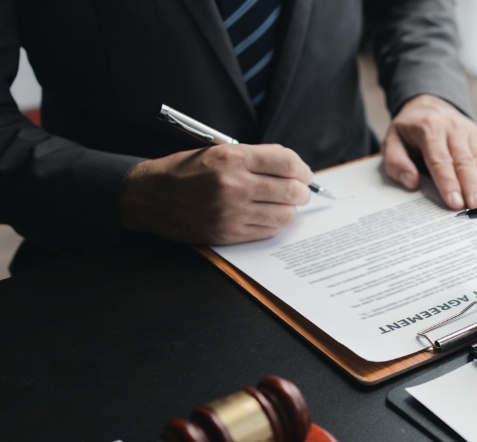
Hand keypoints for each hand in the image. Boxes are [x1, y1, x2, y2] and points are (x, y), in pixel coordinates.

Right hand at [120, 144, 312, 244]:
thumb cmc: (185, 171)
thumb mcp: (217, 152)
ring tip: (281, 204)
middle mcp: (234, 184)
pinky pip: (269, 231)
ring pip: (285, 214)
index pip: (286, 162)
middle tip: (299, 191)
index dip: (302, 169)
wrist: (150, 197)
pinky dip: (273, 224)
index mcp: (233, 158)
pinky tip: (266, 216)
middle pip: (292, 190)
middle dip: (302, 191)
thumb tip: (292, 168)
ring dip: (289, 209)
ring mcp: (232, 212)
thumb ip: (255, 158)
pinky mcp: (229, 233)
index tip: (304, 174)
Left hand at [383, 94, 476, 209]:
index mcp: (429, 129)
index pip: (440, 160)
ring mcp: (471, 133)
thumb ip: (397, 163)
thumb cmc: (410, 130)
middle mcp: (453, 129)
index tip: (455, 202)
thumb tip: (411, 181)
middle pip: (465, 162)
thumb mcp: (392, 141)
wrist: (428, 105)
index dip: (449, 183)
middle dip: (473, 187)